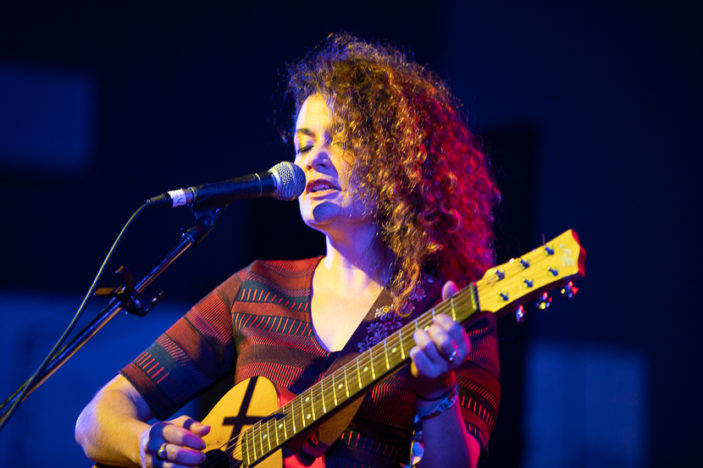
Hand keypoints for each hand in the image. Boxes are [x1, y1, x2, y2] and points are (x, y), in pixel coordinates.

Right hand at [139, 415, 209, 467]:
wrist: (143, 445)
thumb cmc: (167, 434)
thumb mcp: (178, 424)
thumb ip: (193, 426)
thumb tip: (207, 429)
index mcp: (159, 430)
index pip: (182, 437)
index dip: (196, 442)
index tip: (202, 445)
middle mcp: (152, 446)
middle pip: (177, 454)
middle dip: (194, 457)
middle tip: (202, 457)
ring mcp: (150, 461)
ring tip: (196, 466)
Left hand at [409, 281, 469, 398]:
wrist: (431, 375)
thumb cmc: (438, 343)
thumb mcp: (445, 325)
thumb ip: (448, 304)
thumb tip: (449, 283)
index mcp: (464, 344)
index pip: (456, 330)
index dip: (444, 321)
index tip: (436, 318)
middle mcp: (456, 357)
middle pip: (443, 341)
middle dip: (432, 330)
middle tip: (427, 328)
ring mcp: (442, 367)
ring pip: (428, 348)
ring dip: (420, 337)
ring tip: (418, 335)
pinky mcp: (428, 374)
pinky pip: (417, 357)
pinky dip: (413, 350)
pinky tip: (414, 349)